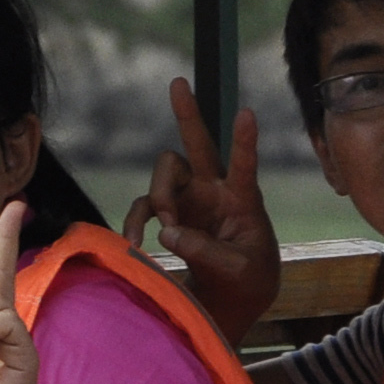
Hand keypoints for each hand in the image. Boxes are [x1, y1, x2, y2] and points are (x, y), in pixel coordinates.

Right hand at [124, 80, 277, 345]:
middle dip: (188, 113)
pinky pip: (143, 207)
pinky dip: (135, 223)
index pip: (245, 164)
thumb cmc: (248, 280)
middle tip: (178, 82)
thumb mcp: (239, 271)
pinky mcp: (168, 216)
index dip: (244, 141)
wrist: (232, 301)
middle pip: (198, 144)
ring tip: (166, 227)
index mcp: (243, 199)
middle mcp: (214, 190)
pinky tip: (135, 244)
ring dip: (161, 195)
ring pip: (165, 172)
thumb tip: (168, 232)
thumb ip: (207, 253)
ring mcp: (188, 200)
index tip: (247, 113)